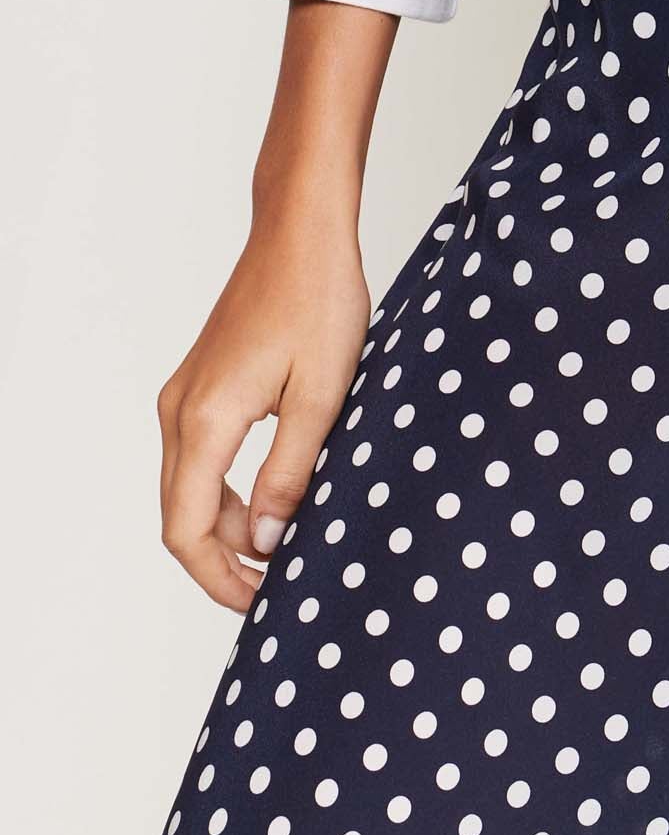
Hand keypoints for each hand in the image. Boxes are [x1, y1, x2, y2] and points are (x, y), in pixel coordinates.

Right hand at [156, 213, 370, 609]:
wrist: (301, 231)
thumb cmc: (319, 298)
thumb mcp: (323, 395)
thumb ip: (291, 474)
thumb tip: (266, 544)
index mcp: (205, 420)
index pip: (187, 530)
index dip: (219, 580)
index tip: (261, 602)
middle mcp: (180, 410)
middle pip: (181, 516)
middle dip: (224, 561)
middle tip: (280, 584)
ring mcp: (184, 395)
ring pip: (189, 488)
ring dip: (230, 524)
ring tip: (288, 541)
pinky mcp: (200, 382)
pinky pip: (199, 456)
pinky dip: (229, 488)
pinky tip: (275, 494)